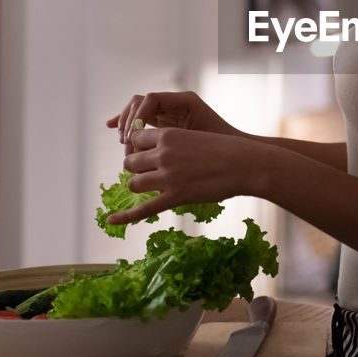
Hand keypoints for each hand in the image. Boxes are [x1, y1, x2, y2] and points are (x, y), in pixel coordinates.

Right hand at [105, 91, 236, 153]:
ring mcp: (169, 112)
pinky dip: (128, 123)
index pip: (151, 99)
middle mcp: (175, 103)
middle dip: (129, 121)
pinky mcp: (165, 123)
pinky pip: (143, 119)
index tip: (132, 136)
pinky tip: (112, 128)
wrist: (237, 157)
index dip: (137, 115)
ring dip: (126, 125)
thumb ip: (171, 141)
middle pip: (140, 102)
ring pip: (138, 110)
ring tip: (124, 145)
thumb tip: (137, 142)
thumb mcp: (197, 144)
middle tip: (126, 143)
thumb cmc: (222, 150)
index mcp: (185, 102)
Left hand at [106, 127, 251, 224]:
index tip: (146, 155)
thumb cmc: (227, 149)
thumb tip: (162, 153)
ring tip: (150, 188)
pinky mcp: (175, 197)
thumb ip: (176, 143)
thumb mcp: (196, 136)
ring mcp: (168, 176)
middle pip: (130, 162)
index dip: (138, 148)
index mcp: (168, 135)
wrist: (246, 164)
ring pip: (134, 183)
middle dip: (136, 169)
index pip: (135, 140)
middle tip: (149, 173)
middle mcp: (164, 154)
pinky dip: (125, 217)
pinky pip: (143, 210)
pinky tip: (111, 221)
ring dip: (138, 186)